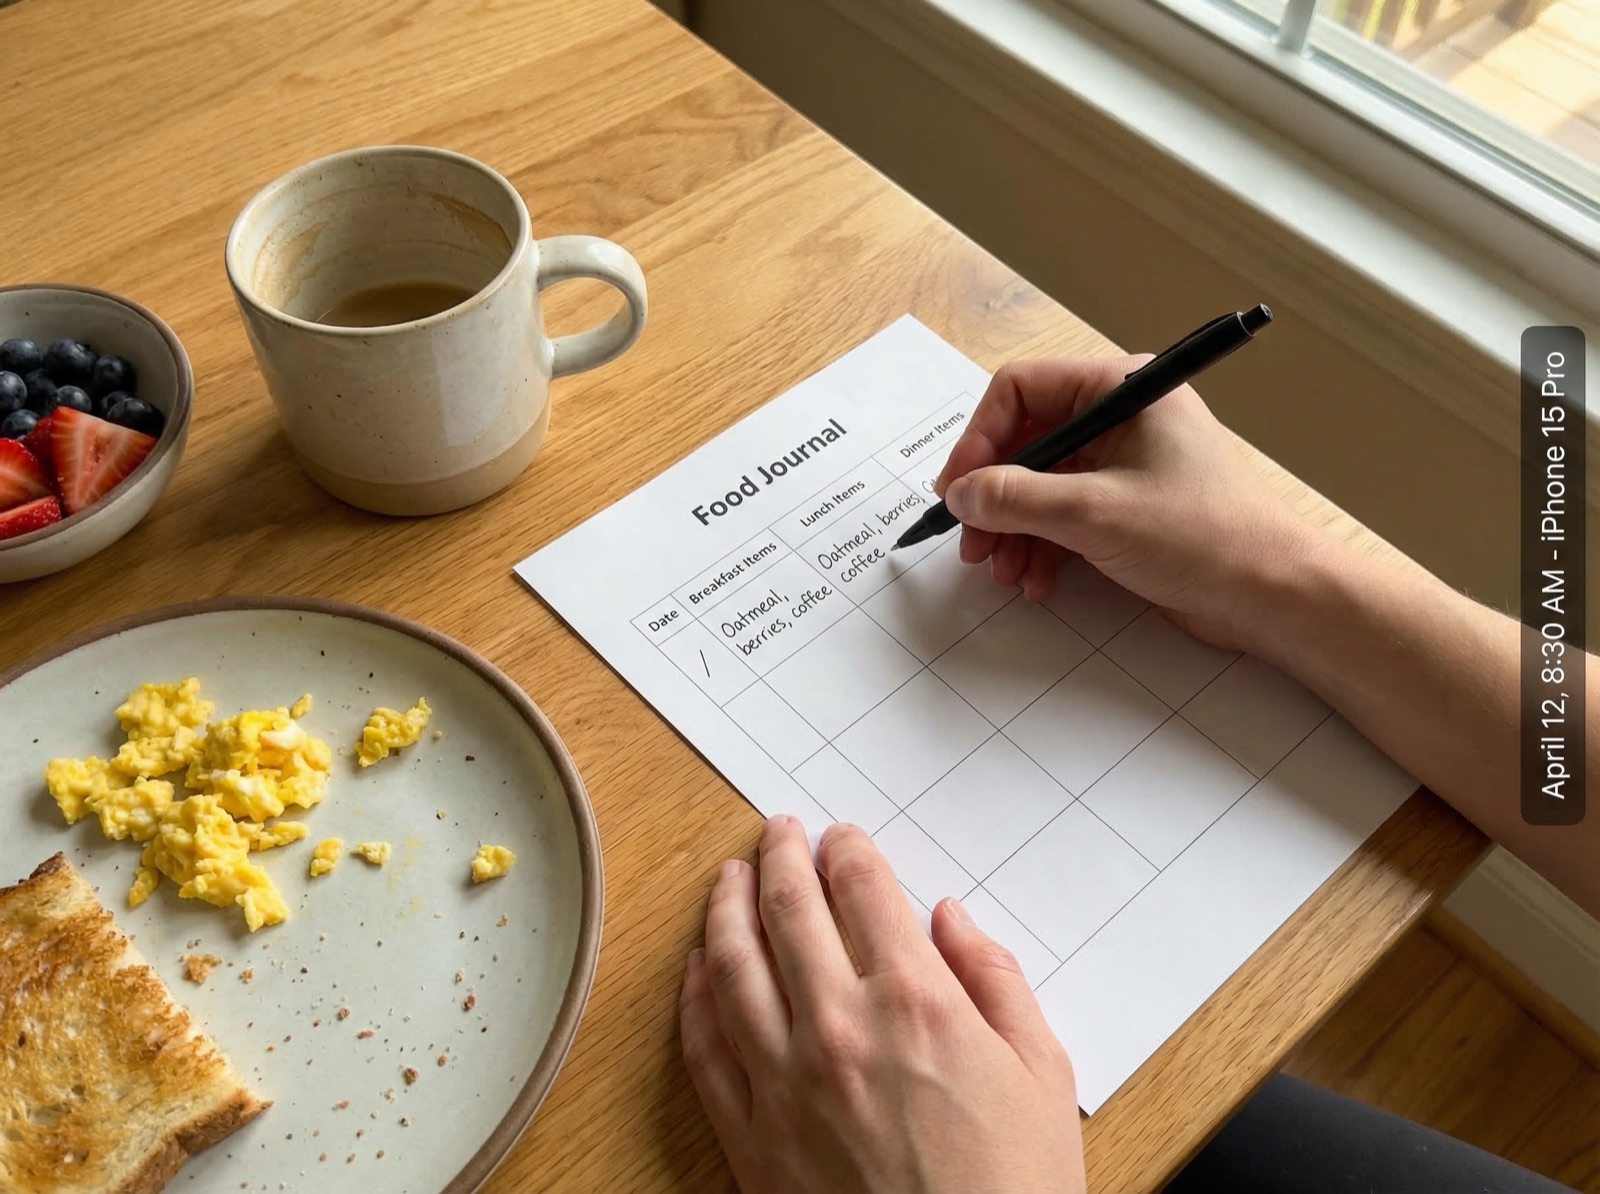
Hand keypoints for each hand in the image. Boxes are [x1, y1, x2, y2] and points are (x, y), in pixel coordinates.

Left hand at [679, 816, 1084, 1193]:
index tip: (841, 837)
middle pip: (789, 911)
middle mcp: (840, 1029)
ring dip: (725, 909)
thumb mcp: (1042, 1073)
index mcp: (917, 1003)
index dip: (848, 849)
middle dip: (779, 856)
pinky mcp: (752, 1138)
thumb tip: (950, 917)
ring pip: (732, 966)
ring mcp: (786, 1083)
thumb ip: (995, 979)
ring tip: (728, 879)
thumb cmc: (1013, 1188)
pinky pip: (705, 1048)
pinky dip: (694, 996)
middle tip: (776, 832)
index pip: (864, 889)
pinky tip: (697, 968)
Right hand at [935, 356, 1324, 650]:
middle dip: (995, 497)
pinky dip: (1042, 548)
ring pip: (1040, 487)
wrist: (1273, 595)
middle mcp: (1121, 418)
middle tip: (973, 543)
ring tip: (1005, 572)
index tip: (957, 490)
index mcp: (1121, 389)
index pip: (1021, 391)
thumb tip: (960, 491)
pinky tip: (1037, 581)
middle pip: (1026, 443)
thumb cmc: (1204, 536)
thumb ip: (1017, 499)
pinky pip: (1064, 517)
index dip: (980, 439)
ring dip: (1014, 530)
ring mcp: (1125, 465)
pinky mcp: (1129, 509)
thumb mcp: (1095, 513)